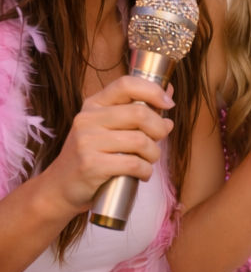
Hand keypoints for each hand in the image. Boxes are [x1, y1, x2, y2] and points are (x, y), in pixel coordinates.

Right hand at [42, 74, 175, 213]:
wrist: (61, 187)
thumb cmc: (92, 156)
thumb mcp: (108, 129)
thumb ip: (135, 114)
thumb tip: (168, 98)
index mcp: (94, 105)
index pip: (126, 84)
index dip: (152, 90)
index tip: (168, 103)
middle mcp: (87, 119)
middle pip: (139, 114)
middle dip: (159, 129)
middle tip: (159, 140)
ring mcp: (87, 141)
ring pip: (140, 141)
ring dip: (153, 154)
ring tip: (148, 161)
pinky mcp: (91, 165)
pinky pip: (133, 164)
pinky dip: (145, 171)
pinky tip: (142, 174)